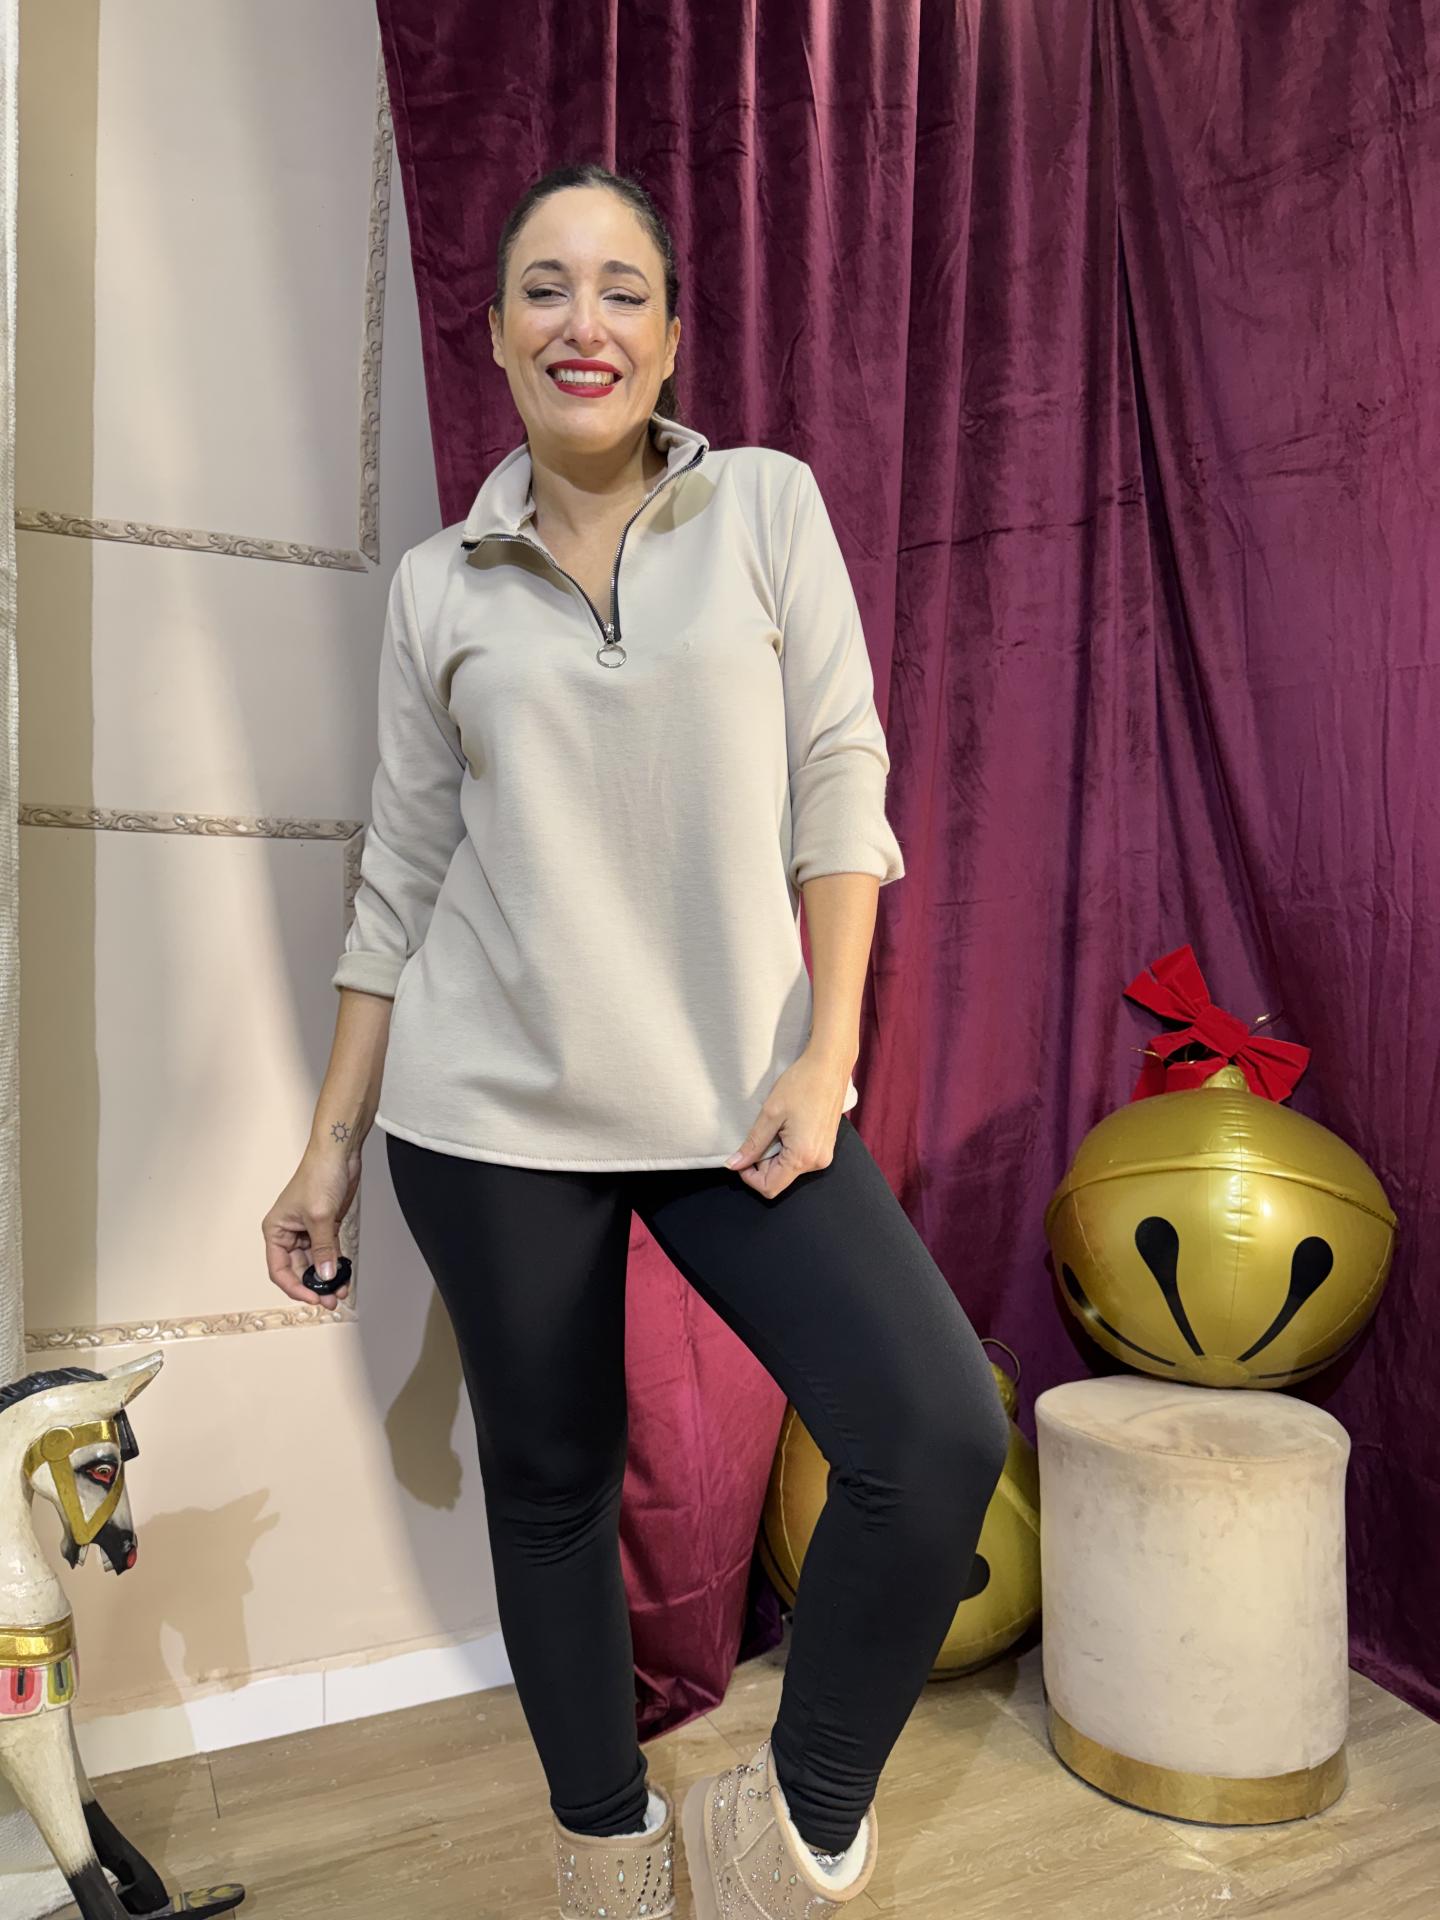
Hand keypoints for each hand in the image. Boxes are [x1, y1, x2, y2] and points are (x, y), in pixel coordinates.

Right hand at [261, 1142, 359, 1311]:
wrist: (338, 1153)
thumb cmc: (319, 1175)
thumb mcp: (320, 1216)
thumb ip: (323, 1248)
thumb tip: (326, 1275)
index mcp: (276, 1230)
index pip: (279, 1269)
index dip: (295, 1287)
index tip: (312, 1297)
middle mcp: (288, 1233)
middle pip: (297, 1269)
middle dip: (314, 1286)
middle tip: (330, 1299)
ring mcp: (307, 1231)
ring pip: (315, 1264)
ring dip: (327, 1279)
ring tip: (340, 1292)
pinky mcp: (325, 1227)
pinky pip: (328, 1253)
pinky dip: (336, 1265)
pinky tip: (344, 1277)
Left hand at [725, 1048, 849, 1198]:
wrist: (829, 1065)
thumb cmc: (802, 1084)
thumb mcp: (770, 1114)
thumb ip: (752, 1144)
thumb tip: (734, 1165)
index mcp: (802, 1157)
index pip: (770, 1187)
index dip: (750, 1177)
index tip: (743, 1156)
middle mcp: (817, 1162)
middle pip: (779, 1179)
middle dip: (763, 1163)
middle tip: (762, 1133)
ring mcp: (824, 1155)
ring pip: (789, 1169)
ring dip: (775, 1154)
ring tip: (777, 1127)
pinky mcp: (826, 1147)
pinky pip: (800, 1159)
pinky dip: (787, 1149)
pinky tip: (788, 1126)